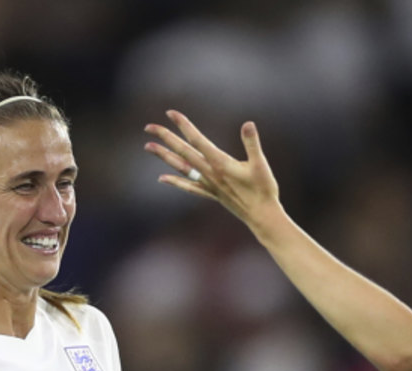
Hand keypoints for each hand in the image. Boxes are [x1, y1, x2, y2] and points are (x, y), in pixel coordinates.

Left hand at [145, 111, 281, 228]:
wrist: (261, 217)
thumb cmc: (263, 190)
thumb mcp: (260, 164)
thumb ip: (252, 143)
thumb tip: (248, 124)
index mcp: (220, 163)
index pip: (197, 140)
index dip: (184, 125)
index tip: (171, 113)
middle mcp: (210, 173)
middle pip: (183, 151)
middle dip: (166, 138)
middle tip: (148, 127)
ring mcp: (209, 184)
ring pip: (182, 167)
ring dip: (164, 156)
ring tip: (148, 147)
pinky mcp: (212, 194)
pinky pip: (189, 186)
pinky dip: (175, 181)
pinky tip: (162, 178)